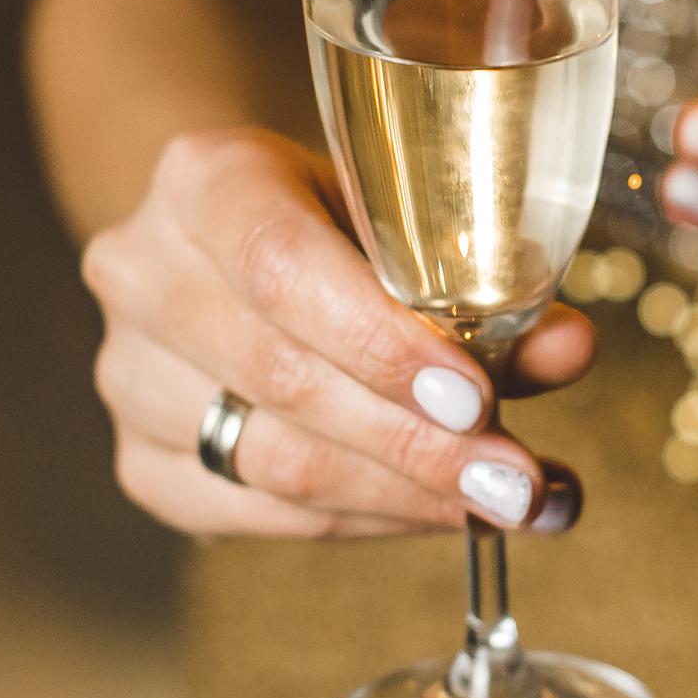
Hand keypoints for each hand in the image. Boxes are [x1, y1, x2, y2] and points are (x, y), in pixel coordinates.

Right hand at [82, 128, 593, 539]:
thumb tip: (570, 349)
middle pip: (282, 378)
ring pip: (271, 460)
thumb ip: (485, 280)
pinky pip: (257, 513)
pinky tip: (441, 513)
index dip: (379, 341)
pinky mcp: (142, 460)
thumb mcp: (410, 216)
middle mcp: (142, 271)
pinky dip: (365, 520)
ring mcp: (128, 374)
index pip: (280, 265)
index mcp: (201, 177)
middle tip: (519, 480)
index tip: (475, 398)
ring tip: (508, 501)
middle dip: (417, 443)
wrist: (237, 242)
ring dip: (405, 494)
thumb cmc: (342, 218)